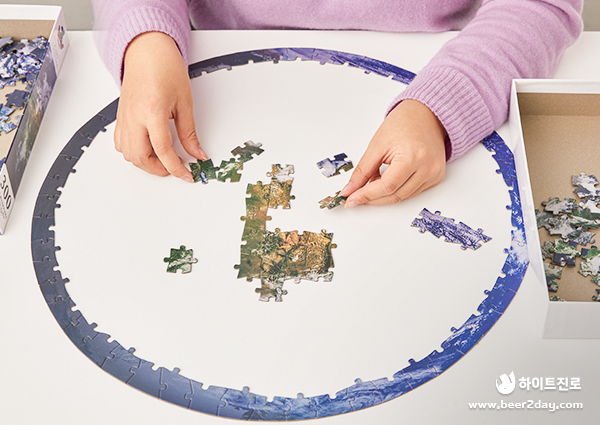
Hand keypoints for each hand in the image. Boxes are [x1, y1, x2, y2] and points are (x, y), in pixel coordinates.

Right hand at [115, 32, 206, 181]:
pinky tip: (147, 149)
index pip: (163, 150)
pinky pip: (121, 143)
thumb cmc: (165, 69)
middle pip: (140, 157)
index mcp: (152, 112)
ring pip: (128, 154)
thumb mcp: (185, 103)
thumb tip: (197, 153)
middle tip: (174, 168)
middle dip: (158, 169)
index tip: (186, 175)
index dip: (176, 167)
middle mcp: (134, 117)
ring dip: (145, 162)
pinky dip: (133, 152)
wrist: (147, 52)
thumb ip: (189, 133)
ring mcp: (124, 118)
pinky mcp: (121, 117)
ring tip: (162, 159)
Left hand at [340, 99, 446, 206]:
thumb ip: (362, 171)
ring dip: (383, 195)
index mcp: (413, 157)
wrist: (426, 115)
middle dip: (372, 199)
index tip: (351, 200)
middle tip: (355, 197)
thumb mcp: (377, 145)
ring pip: (403, 197)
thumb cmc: (403, 124)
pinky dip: (396, 190)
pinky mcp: (436, 178)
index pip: (387, 186)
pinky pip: (412, 192)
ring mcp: (434, 174)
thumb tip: (350, 190)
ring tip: (372, 181)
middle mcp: (428, 168)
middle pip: (395, 195)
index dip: (366, 195)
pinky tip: (387, 180)